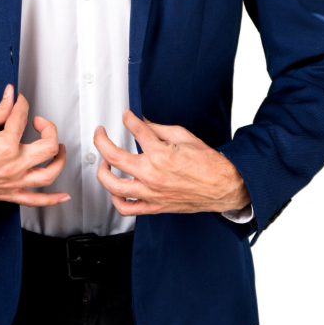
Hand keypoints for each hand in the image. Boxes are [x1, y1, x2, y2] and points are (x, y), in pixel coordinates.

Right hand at [0, 85, 69, 206]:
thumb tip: (11, 97)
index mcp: (5, 145)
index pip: (22, 117)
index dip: (21, 104)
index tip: (19, 102)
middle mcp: (13, 165)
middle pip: (48, 146)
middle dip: (49, 129)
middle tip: (41, 122)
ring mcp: (12, 182)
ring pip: (49, 174)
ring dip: (60, 160)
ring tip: (60, 150)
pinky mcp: (7, 194)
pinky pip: (35, 200)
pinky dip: (52, 200)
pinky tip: (62, 196)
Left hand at [94, 110, 248, 215]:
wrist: (223, 186)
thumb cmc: (208, 163)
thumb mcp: (184, 136)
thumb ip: (158, 128)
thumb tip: (142, 122)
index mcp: (160, 154)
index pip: (135, 129)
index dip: (128, 119)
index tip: (126, 116)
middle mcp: (152, 174)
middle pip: (113, 156)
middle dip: (101, 140)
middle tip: (100, 134)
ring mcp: (152, 193)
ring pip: (113, 185)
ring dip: (102, 172)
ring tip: (104, 163)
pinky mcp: (155, 206)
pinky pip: (127, 208)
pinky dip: (115, 200)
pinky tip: (115, 190)